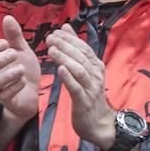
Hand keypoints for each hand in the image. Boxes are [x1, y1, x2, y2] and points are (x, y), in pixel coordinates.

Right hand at [0, 15, 39, 121]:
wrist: (34, 93)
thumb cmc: (24, 70)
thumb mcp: (22, 50)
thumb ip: (14, 36)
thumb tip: (7, 17)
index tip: (5, 43)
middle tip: (13, 54)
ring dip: (7, 74)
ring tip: (21, 68)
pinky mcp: (8, 101)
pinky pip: (6, 95)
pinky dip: (15, 86)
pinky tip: (24, 81)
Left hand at [45, 24, 114, 148]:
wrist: (98, 123)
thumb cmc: (89, 95)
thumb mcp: (85, 70)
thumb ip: (76, 49)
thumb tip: (66, 27)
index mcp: (96, 66)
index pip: (84, 48)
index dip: (70, 39)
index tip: (56, 32)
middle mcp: (96, 75)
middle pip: (81, 57)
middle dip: (65, 46)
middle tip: (50, 38)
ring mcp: (91, 88)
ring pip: (79, 70)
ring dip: (65, 59)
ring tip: (51, 50)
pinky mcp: (84, 101)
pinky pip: (76, 88)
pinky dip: (68, 78)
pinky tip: (59, 70)